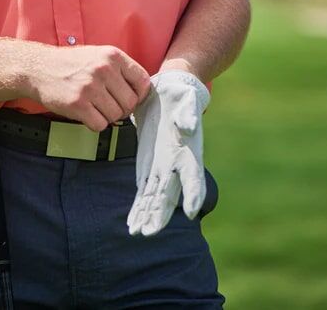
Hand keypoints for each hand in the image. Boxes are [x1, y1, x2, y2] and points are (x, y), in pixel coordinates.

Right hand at [29, 44, 150, 131]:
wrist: (39, 68)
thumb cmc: (71, 63)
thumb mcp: (98, 55)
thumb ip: (120, 69)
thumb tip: (142, 93)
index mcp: (112, 55)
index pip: (142, 81)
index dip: (139, 94)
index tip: (129, 98)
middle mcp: (103, 69)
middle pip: (130, 102)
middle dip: (122, 109)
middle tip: (109, 105)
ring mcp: (90, 87)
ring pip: (116, 116)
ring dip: (107, 117)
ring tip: (95, 107)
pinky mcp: (78, 104)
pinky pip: (100, 125)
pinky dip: (95, 124)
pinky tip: (86, 113)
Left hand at [127, 70, 209, 235]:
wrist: (169, 93)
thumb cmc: (182, 97)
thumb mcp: (187, 101)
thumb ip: (189, 114)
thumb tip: (188, 127)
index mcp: (189, 152)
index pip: (193, 176)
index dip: (193, 194)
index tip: (191, 212)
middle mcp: (176, 165)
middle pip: (169, 194)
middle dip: (160, 214)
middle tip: (149, 232)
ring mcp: (161, 167)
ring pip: (154, 197)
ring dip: (146, 214)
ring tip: (137, 232)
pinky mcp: (148, 165)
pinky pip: (143, 190)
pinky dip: (139, 206)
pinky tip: (133, 222)